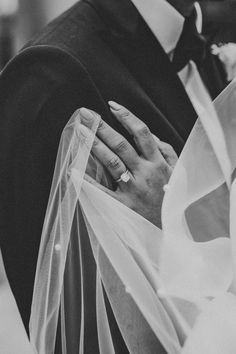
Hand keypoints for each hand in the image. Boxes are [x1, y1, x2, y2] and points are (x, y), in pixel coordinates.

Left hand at [79, 102, 177, 226]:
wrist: (172, 231)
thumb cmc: (172, 199)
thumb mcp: (178, 173)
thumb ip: (168, 152)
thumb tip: (154, 137)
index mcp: (158, 163)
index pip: (142, 133)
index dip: (127, 117)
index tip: (112, 105)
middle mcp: (145, 172)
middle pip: (121, 144)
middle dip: (102, 126)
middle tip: (85, 113)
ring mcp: (133, 188)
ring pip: (111, 161)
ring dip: (94, 144)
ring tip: (80, 131)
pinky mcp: (123, 205)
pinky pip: (102, 190)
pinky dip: (86, 180)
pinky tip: (73, 168)